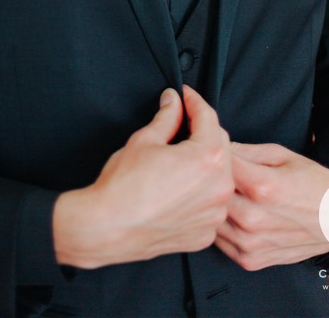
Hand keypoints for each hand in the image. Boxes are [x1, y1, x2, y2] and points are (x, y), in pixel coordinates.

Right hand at [53, 85, 232, 268]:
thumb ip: (167, 117)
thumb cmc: (123, 185)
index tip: (184, 95)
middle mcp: (220, 187)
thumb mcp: (145, 139)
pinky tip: (179, 186)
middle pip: (220, 145)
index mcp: (208, 158)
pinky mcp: (206, 233)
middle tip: (181, 120)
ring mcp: (214, 214)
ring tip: (180, 154)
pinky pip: (211, 204)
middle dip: (202, 129)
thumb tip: (173, 101)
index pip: (208, 118)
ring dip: (205, 161)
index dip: (194, 101)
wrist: (108, 229)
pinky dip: (201, 191)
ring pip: (219, 176)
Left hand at [214, 143, 328, 269]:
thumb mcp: (280, 154)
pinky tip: (233, 214)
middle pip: (209, 194)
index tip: (213, 149)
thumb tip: (215, 146)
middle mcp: (253, 218)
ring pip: (210, 219)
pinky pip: (219, 241)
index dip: (212, 154)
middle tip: (216, 172)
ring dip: (213, 206)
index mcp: (262, 187)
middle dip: (211, 180)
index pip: (217, 164)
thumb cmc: (312, 182)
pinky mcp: (251, 260)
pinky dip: (221, 226)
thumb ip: (243, 151)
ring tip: (227, 193)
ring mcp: (251, 243)